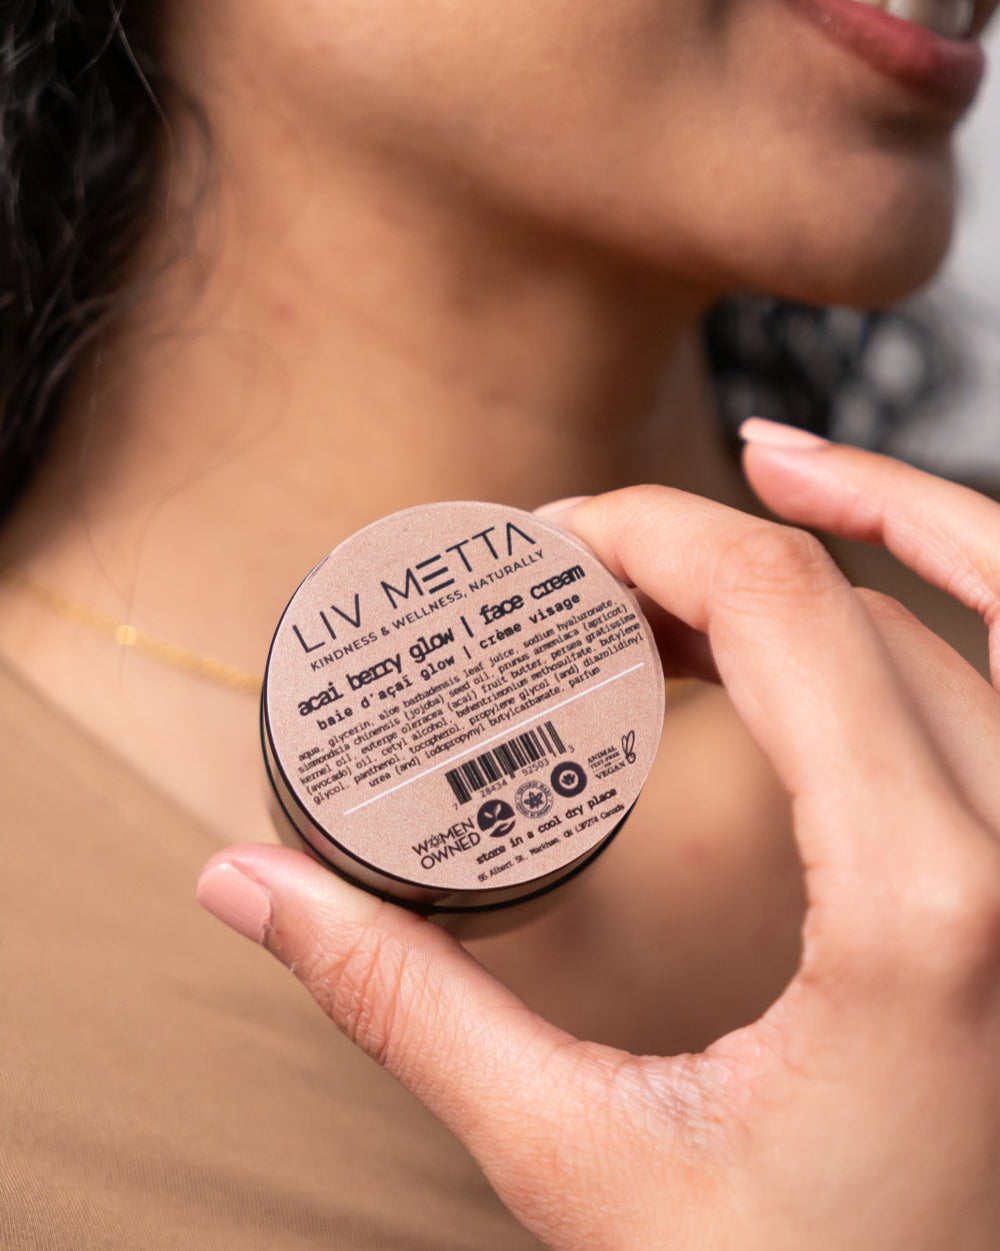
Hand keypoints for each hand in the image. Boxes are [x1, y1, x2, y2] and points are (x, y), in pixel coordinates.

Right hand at [197, 420, 999, 1248]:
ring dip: (835, 538)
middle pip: (852, 602)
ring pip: (962, 613)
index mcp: (923, 910)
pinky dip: (960, 560)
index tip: (547, 543)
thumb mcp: (584, 1165)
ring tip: (693, 534)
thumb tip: (255, 886)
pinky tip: (874, 532)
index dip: (649, 533)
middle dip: (695, 546)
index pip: (783, 610)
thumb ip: (409, 1006)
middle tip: (573, 568)